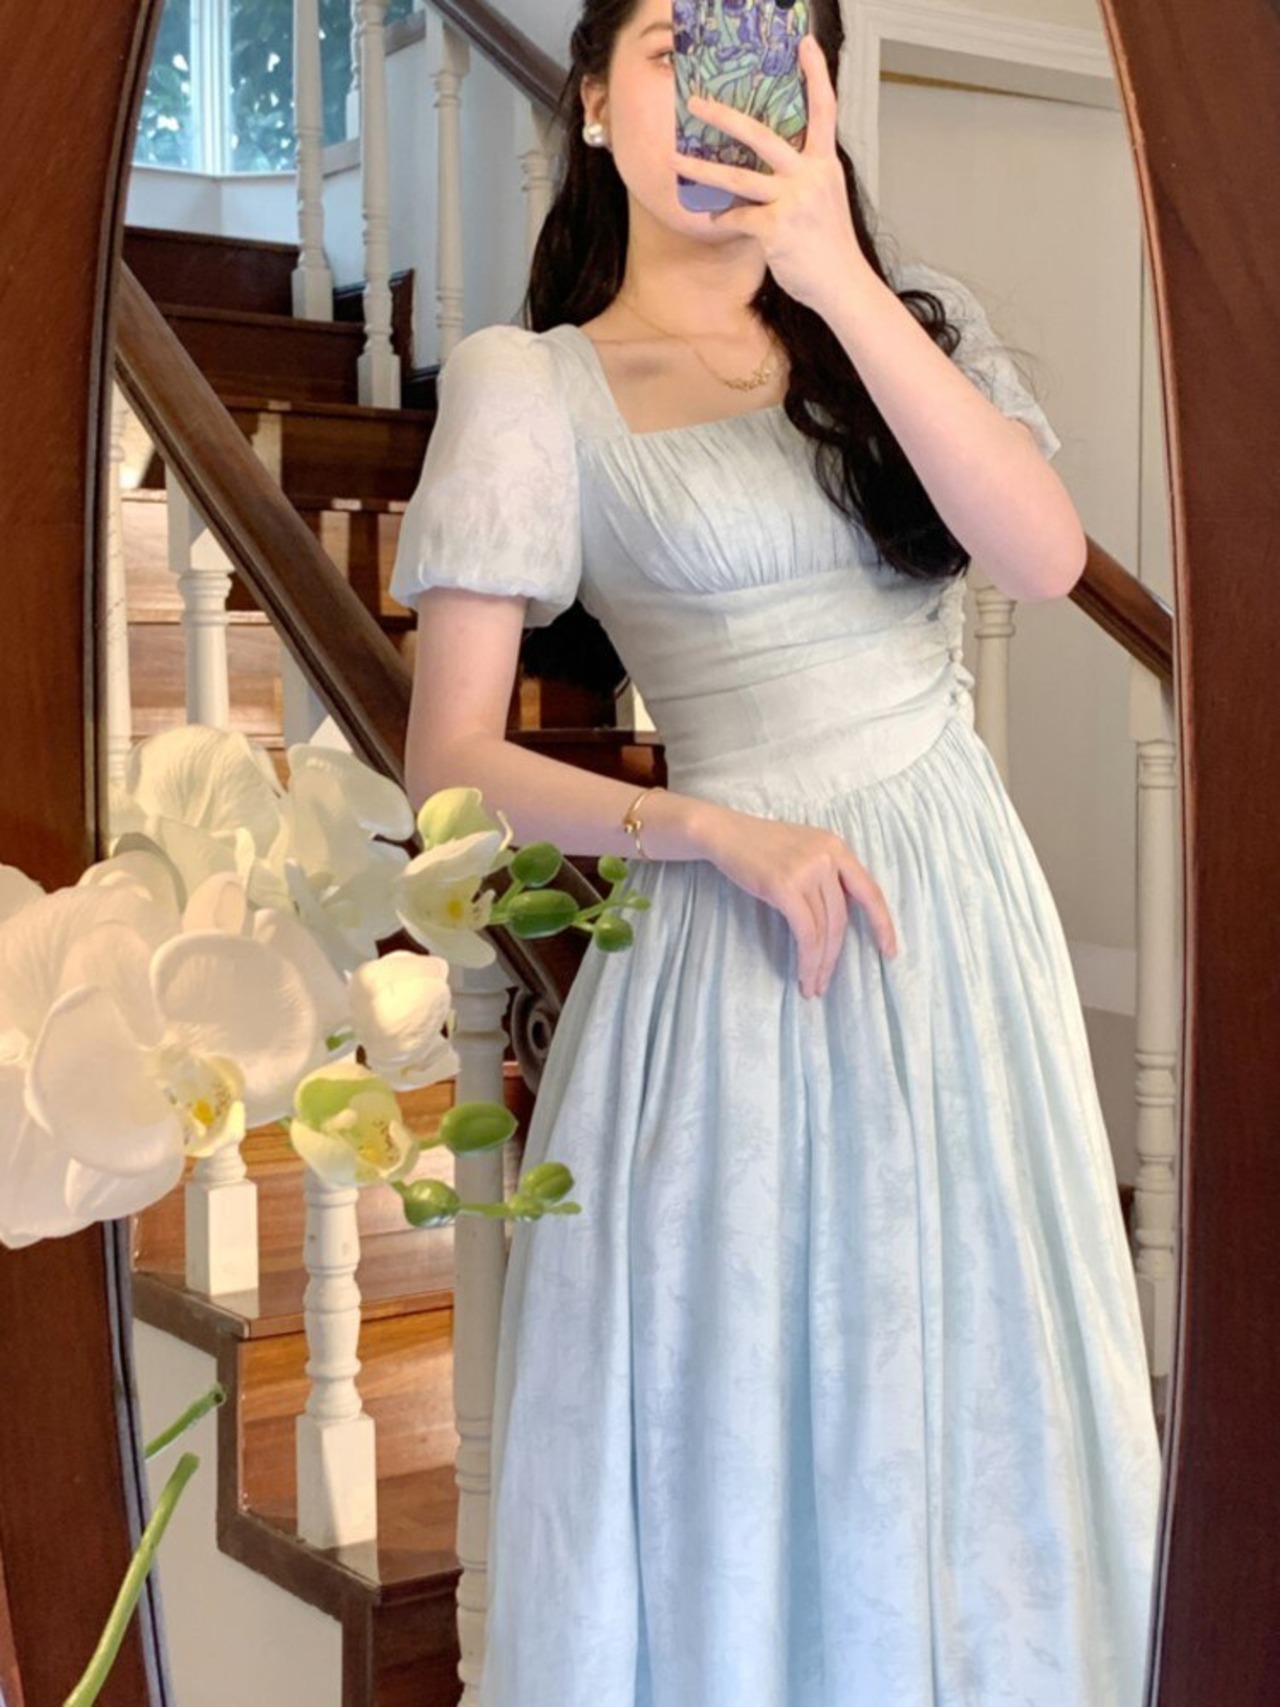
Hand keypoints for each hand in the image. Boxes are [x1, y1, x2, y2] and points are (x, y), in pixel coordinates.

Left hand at [674, 34, 874, 315]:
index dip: (816, 75)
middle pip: (762, 135)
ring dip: (702, 169)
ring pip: (738, 178)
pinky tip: (715, 221)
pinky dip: (724, 220)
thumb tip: (766, 169)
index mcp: (825, 164)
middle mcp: (810, 176)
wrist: (843, 285)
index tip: (804, 44)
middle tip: (696, 102)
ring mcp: (793, 202)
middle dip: (725, 116)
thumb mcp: (825, 199)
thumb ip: (802, 177)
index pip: (824, 110)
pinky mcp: (776, 229)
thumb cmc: (831, 246)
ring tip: (675, 159)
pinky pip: (738, 218)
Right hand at [698, 803, 899, 997]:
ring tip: (812, 986)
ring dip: (819, 964)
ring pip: (823, 930)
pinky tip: (803, 972)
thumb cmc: (761, 846)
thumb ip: (826, 874)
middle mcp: (828, 857)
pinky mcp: (784, 887)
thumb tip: (838, 916)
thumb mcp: (805, 850)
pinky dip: (807, 958)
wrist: (725, 833)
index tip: (889, 952)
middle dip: (835, 957)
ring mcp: (807, 871)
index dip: (882, 924)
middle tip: (826, 983)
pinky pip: (805, 932)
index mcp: (837, 848)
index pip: (870, 891)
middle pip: (841, 918)